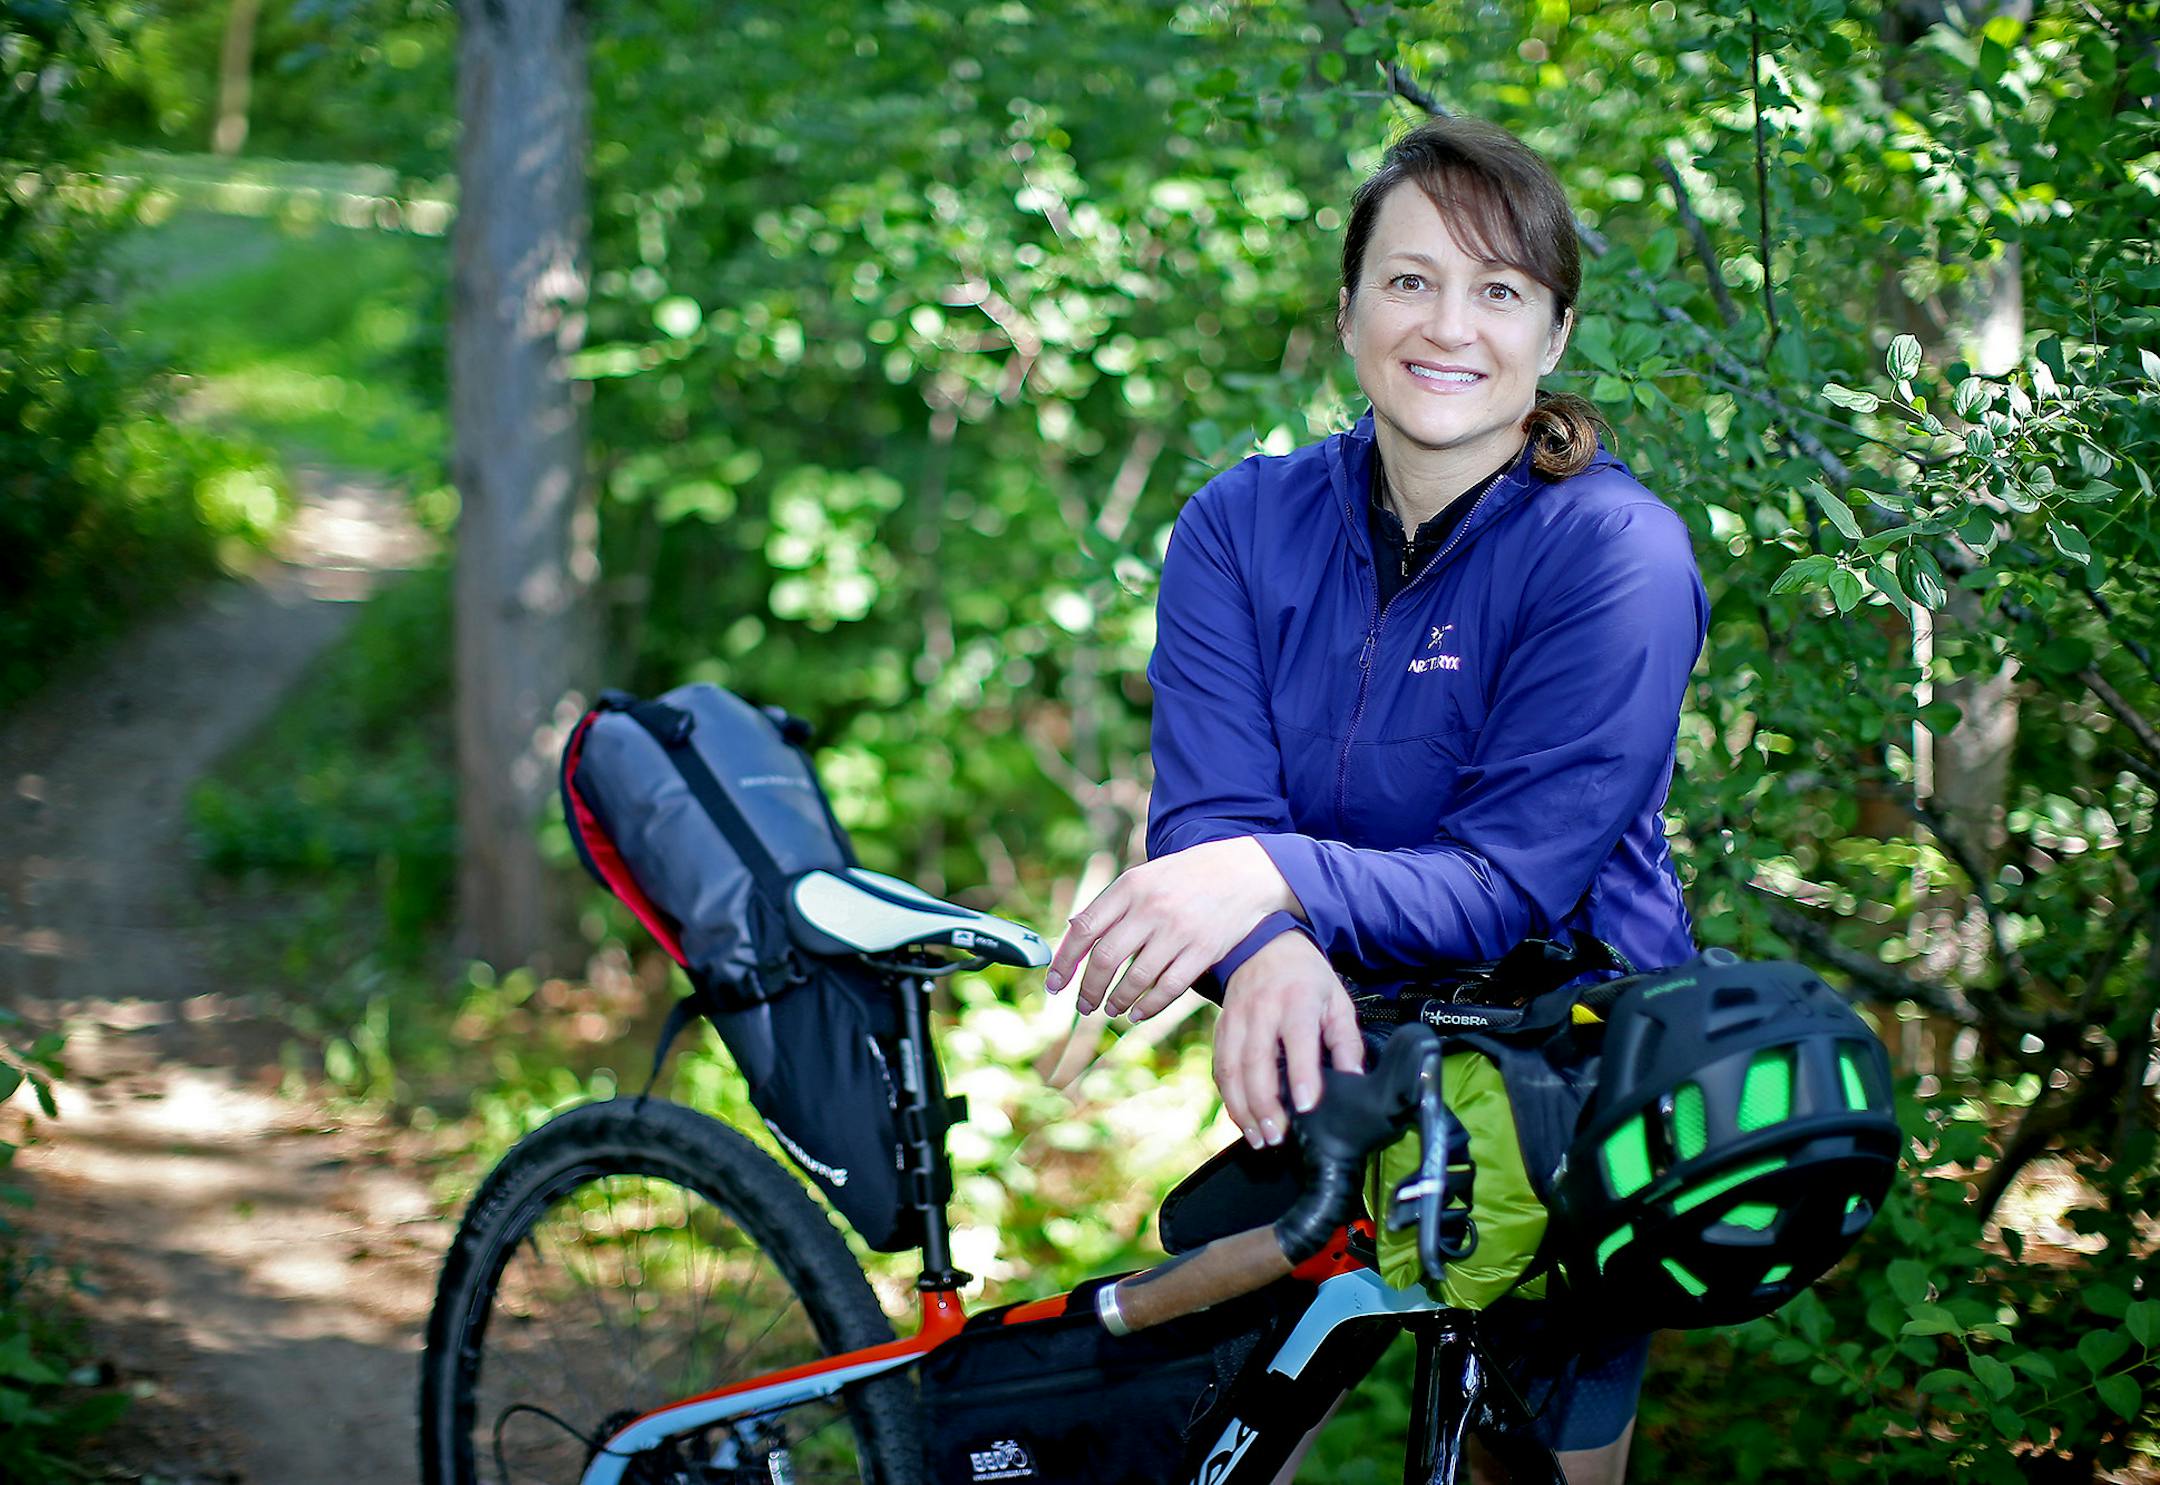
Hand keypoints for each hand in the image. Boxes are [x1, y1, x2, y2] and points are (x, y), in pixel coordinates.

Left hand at [1046, 837, 1295, 1019]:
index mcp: (1130, 886)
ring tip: (1111, 1009)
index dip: (1065, 962)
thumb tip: (1072, 932)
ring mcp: (1178, 931)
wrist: (1244, 871)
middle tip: (1083, 1006)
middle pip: (1105, 959)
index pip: (1084, 930)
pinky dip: (1148, 1007)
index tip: (1055, 986)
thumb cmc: (1185, 877)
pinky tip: (1137, 1013)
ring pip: (1135, 979)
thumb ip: (1111, 904)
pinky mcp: (1203, 951)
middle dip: (1088, 989)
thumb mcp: (1144, 877)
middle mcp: (1151, 908)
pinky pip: (1168, 988)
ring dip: (1116, 1001)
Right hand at [1214, 931, 1363, 1148]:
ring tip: (1258, 1138)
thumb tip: (1353, 1079)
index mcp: (1296, 1000)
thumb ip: (1346, 1041)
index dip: (1300, 1075)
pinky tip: (1242, 1119)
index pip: (1296, 1040)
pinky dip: (1229, 1097)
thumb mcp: (1337, 1000)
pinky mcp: (1221, 1028)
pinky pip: (1220, 1067)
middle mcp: (1261, 1010)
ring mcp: (1236, 1019)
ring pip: (1231, 1069)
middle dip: (1264, 1104)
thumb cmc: (1307, 978)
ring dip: (1242, 1108)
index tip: (1304, 1107)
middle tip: (1277, 1137)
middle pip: (1256, 1062)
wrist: (1263, 945)